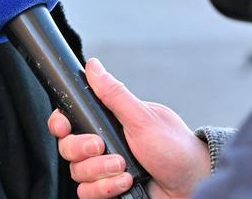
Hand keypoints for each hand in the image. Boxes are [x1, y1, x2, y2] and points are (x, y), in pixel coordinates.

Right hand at [47, 58, 209, 198]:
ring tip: (124, 168)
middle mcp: (103, 144)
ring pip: (76, 172)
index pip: (70, 119)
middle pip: (67, 146)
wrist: (191, 185)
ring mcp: (104, 169)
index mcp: (108, 121)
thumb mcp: (142, 118)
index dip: (60, 123)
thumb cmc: (174, 148)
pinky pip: (86, 193)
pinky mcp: (107, 190)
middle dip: (82, 149)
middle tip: (102, 147)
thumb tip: (94, 65)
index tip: (63, 126)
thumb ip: (114, 94)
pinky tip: (124, 183)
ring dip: (100, 171)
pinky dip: (104, 189)